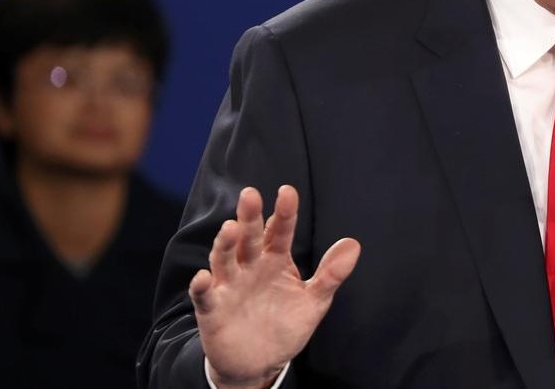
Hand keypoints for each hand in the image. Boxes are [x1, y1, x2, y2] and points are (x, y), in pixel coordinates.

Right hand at [189, 185, 360, 388]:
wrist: (260, 362)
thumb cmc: (286, 324)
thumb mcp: (314, 300)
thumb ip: (331, 274)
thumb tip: (353, 244)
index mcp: (275, 260)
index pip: (280, 231)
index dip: (284, 213)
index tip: (287, 192)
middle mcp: (250, 267)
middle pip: (250, 238)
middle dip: (250, 218)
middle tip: (251, 195)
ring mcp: (230, 286)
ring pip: (224, 260)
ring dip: (225, 244)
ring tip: (231, 228)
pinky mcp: (212, 309)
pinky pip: (205, 295)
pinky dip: (202, 286)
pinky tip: (203, 277)